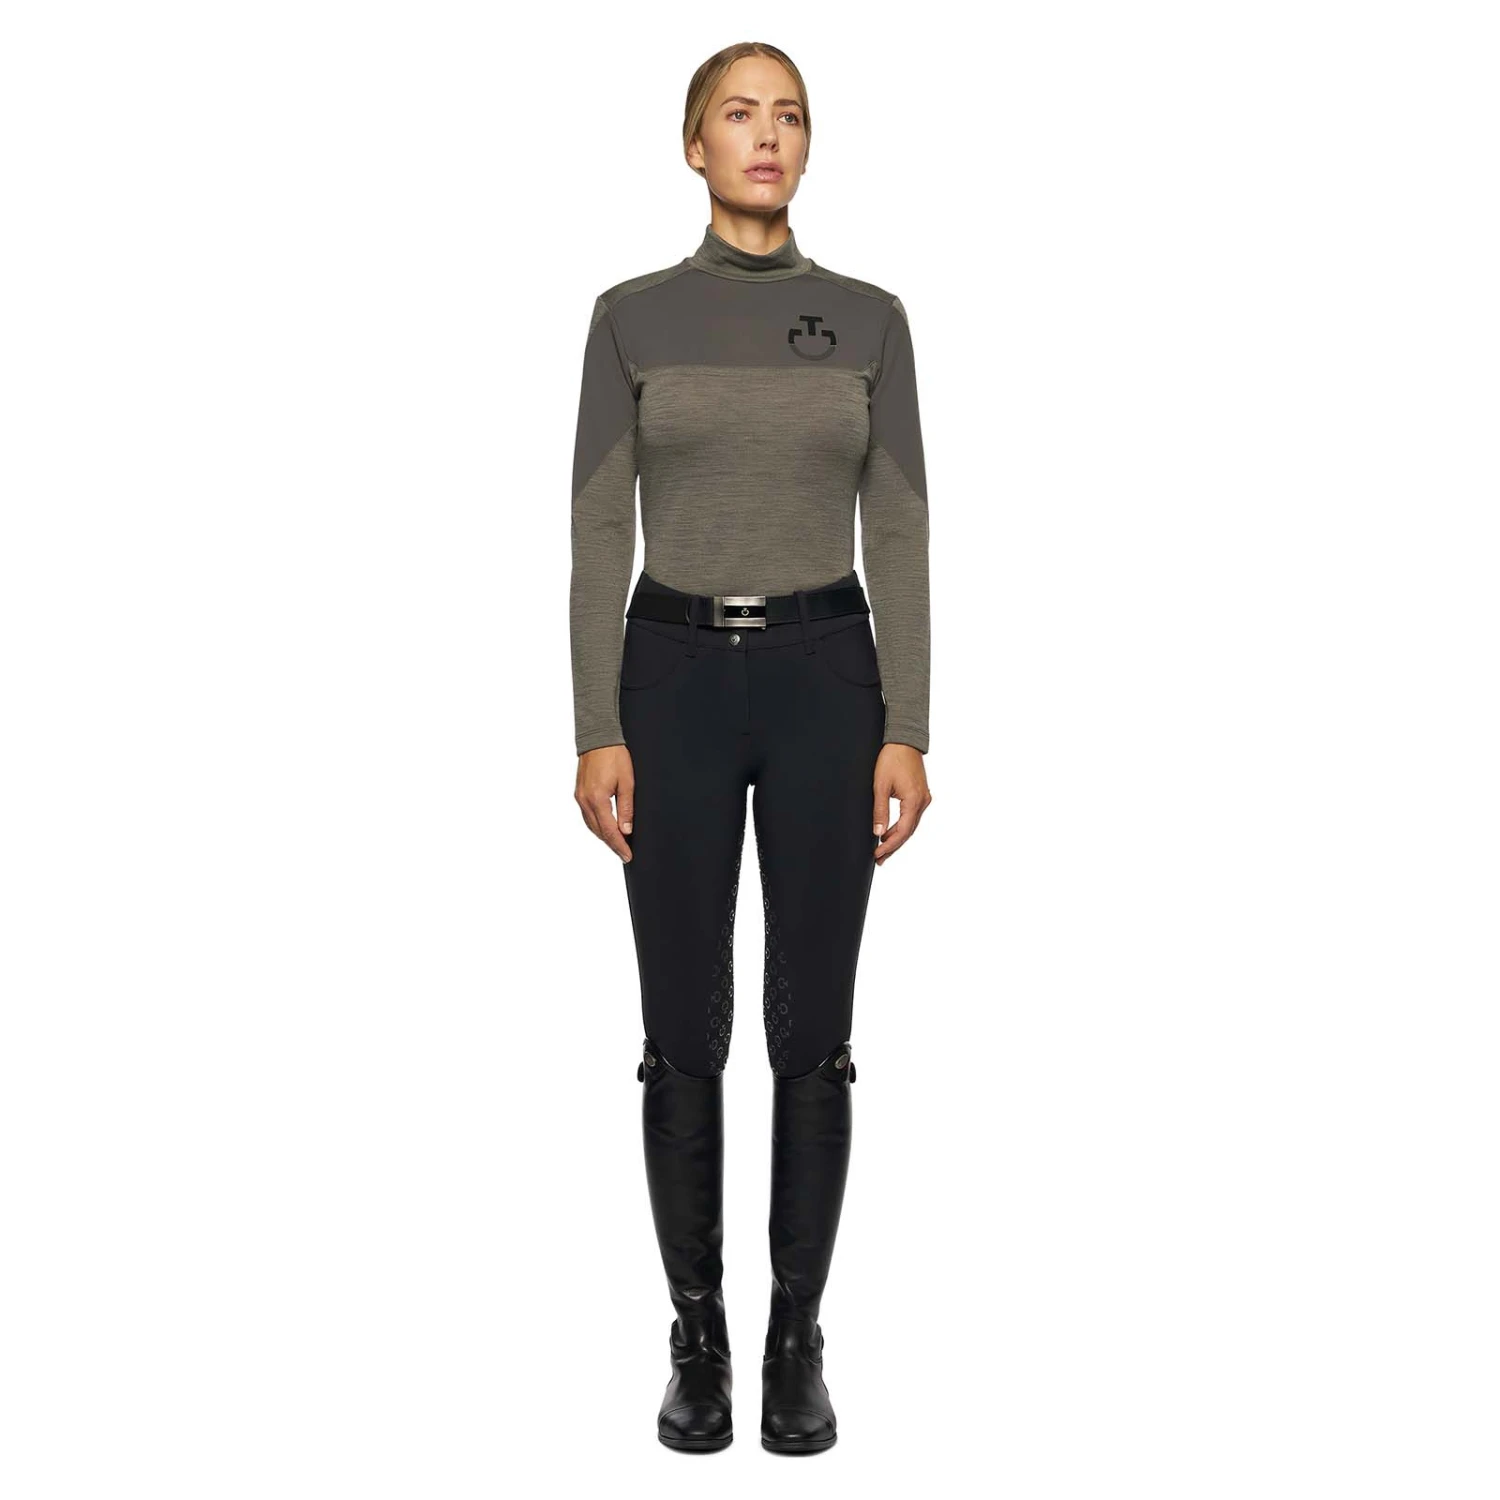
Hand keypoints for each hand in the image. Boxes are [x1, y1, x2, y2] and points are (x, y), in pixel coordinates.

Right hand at [575, 743, 634, 861]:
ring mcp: (580, 797)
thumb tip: (626, 830)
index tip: (627, 855)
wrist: (598, 738)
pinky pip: (587, 816)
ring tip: (617, 844)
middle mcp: (585, 801)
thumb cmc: (614, 756)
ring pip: (591, 825)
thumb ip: (626, 808)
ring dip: (604, 836)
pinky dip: (596, 825)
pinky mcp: (579, 793)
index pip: (609, 831)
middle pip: (598, 831)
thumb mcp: (627, 782)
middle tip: (624, 853)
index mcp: (597, 799)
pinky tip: (605, 828)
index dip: (619, 845)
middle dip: (612, 844)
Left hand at [872, 743, 931, 864]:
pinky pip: (912, 817)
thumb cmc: (892, 759)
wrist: (904, 741)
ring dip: (897, 837)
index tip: (878, 854)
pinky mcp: (921, 795)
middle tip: (880, 858)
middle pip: (908, 832)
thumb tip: (878, 832)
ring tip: (882, 848)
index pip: (903, 831)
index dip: (890, 845)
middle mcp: (923, 801)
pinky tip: (891, 831)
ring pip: (911, 825)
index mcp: (914, 801)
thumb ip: (880, 811)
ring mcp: (924, 798)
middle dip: (893, 846)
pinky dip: (902, 826)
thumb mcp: (880, 786)